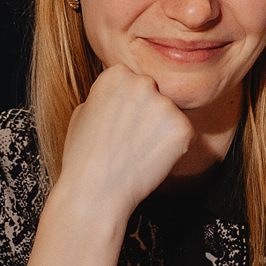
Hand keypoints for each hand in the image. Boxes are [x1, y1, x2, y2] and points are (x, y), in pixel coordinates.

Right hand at [54, 65, 194, 218]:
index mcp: (116, 74)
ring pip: (170, 113)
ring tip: (138, 152)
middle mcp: (142, 82)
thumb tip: (119, 95)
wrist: (94, 191)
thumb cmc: (83, 158)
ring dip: (161, 131)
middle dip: (149, 114)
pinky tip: (151, 159)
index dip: (129, 106)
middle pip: (156, 93)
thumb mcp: (82, 112)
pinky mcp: (182, 127)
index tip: (120, 124)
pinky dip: (173, 147)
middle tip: (131, 140)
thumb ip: (105, 96)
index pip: (135, 82)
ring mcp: (164, 104)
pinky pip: (183, 133)